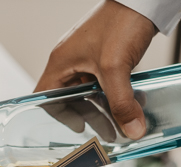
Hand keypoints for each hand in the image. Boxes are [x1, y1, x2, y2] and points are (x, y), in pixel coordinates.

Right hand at [35, 1, 155, 139]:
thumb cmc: (119, 21)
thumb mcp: (116, 68)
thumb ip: (122, 102)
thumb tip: (132, 130)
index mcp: (60, 63)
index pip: (47, 98)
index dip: (60, 116)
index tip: (80, 128)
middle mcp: (71, 61)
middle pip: (73, 99)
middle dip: (92, 117)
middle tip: (110, 132)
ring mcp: (88, 57)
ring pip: (92, 92)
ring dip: (108, 107)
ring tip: (124, 121)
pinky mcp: (105, 54)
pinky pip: (106, 81)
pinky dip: (118, 94)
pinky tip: (133, 101)